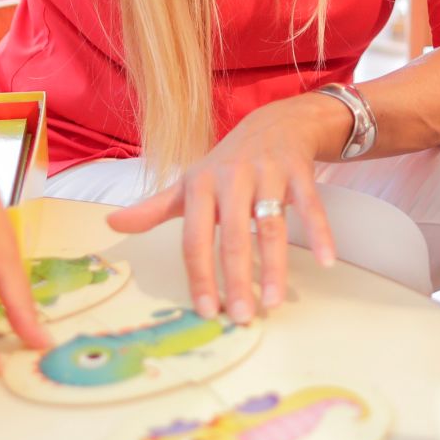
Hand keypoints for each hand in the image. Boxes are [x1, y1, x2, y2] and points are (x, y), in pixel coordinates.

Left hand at [106, 94, 344, 322]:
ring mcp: (267, 173)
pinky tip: (328, 262)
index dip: (200, 276)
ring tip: (274, 301)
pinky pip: (310, 206)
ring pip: (271, 225)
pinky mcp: (298, 171)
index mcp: (200, 186)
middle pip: (233, 237)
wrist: (275, 122)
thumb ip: (154, 209)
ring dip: (274, 265)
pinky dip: (320, 233)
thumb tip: (111, 224)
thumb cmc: (227, 164)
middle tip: (241, 317)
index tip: (208, 311)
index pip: (195, 238)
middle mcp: (231, 178)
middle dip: (236, 280)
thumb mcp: (190, 184)